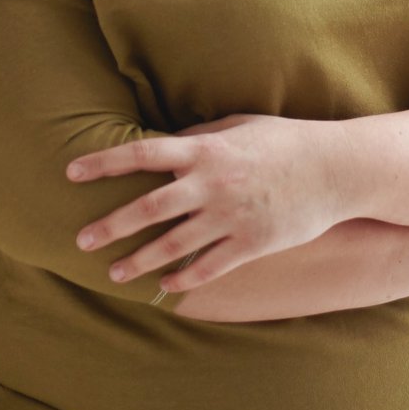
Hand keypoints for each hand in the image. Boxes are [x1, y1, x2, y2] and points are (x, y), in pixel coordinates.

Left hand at [67, 112, 348, 295]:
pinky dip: (184, 277)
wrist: (336, 169)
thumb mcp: (241, 125)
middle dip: (110, 225)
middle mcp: (212, 184)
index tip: (71, 172)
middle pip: (148, 207)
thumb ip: (202, 134)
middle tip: (80, 240)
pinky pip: (208, 266)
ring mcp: (230, 216)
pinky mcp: (251, 243)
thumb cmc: (287, 140)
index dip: (104, 163)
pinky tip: (166, 284)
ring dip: (139, 260)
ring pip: (172, 244)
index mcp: (206, 150)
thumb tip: (168, 142)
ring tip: (114, 273)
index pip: (143, 155)